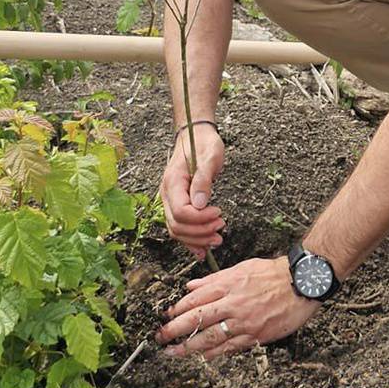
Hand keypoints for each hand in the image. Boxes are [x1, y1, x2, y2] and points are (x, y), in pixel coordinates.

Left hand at [157, 256, 319, 358]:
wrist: (303, 282)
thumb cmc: (274, 273)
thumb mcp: (242, 268)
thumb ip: (214, 279)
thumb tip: (191, 286)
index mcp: (229, 284)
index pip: (196, 298)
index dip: (178, 309)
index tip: (167, 316)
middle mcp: (234, 303)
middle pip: (198, 318)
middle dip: (175, 330)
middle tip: (160, 338)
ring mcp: (245, 321)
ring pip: (211, 337)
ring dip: (190, 347)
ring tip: (174, 353)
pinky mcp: (257, 334)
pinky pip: (231, 346)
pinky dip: (216, 353)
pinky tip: (204, 357)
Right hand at [161, 122, 224, 258]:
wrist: (195, 137)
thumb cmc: (204, 144)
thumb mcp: (210, 156)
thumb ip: (204, 179)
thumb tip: (200, 204)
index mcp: (172, 182)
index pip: (180, 211)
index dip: (200, 218)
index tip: (219, 213)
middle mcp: (166, 194)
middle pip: (177, 225)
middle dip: (200, 232)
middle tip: (221, 228)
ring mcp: (169, 202)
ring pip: (177, 231)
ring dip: (197, 239)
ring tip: (218, 239)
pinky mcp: (177, 206)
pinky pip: (179, 228)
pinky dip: (190, 241)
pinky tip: (202, 250)